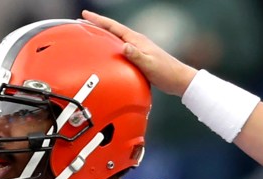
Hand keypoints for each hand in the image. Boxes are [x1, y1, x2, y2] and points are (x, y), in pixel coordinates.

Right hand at [81, 10, 197, 95]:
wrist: (179, 80)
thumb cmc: (166, 72)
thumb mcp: (149, 65)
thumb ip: (136, 55)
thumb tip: (125, 46)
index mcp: (137, 40)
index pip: (114, 27)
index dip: (99, 20)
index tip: (85, 15)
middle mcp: (137, 42)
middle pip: (113, 30)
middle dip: (98, 24)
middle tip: (83, 22)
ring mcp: (139, 49)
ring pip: (117, 39)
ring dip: (105, 35)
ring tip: (93, 34)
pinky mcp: (141, 57)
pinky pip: (122, 48)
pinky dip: (113, 46)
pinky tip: (109, 52)